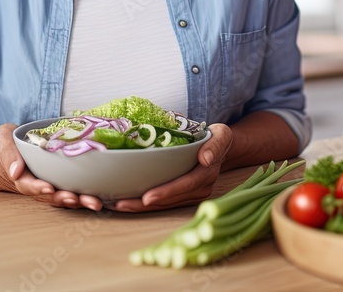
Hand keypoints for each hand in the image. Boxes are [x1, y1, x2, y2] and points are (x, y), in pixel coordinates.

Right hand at [0, 123, 103, 210]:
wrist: (17, 150)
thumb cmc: (13, 141)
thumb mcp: (4, 136)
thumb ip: (7, 151)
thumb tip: (16, 172)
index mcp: (22, 176)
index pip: (28, 185)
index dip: (38, 188)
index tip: (48, 188)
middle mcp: (38, 185)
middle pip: (50, 196)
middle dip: (63, 198)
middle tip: (76, 198)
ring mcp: (51, 185)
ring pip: (64, 197)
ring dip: (79, 202)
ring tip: (94, 203)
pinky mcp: (63, 183)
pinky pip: (74, 192)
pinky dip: (86, 196)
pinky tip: (102, 198)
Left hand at [110, 123, 233, 211]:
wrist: (222, 148)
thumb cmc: (217, 138)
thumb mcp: (221, 135)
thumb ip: (215, 144)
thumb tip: (205, 158)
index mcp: (207, 173)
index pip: (185, 184)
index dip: (166, 192)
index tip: (147, 198)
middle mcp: (201, 188)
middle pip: (171, 200)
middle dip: (145, 204)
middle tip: (122, 204)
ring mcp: (194, 194)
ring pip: (166, 204)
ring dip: (142, 207)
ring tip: (119, 205)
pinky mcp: (186, 196)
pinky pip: (166, 203)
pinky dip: (147, 204)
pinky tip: (129, 203)